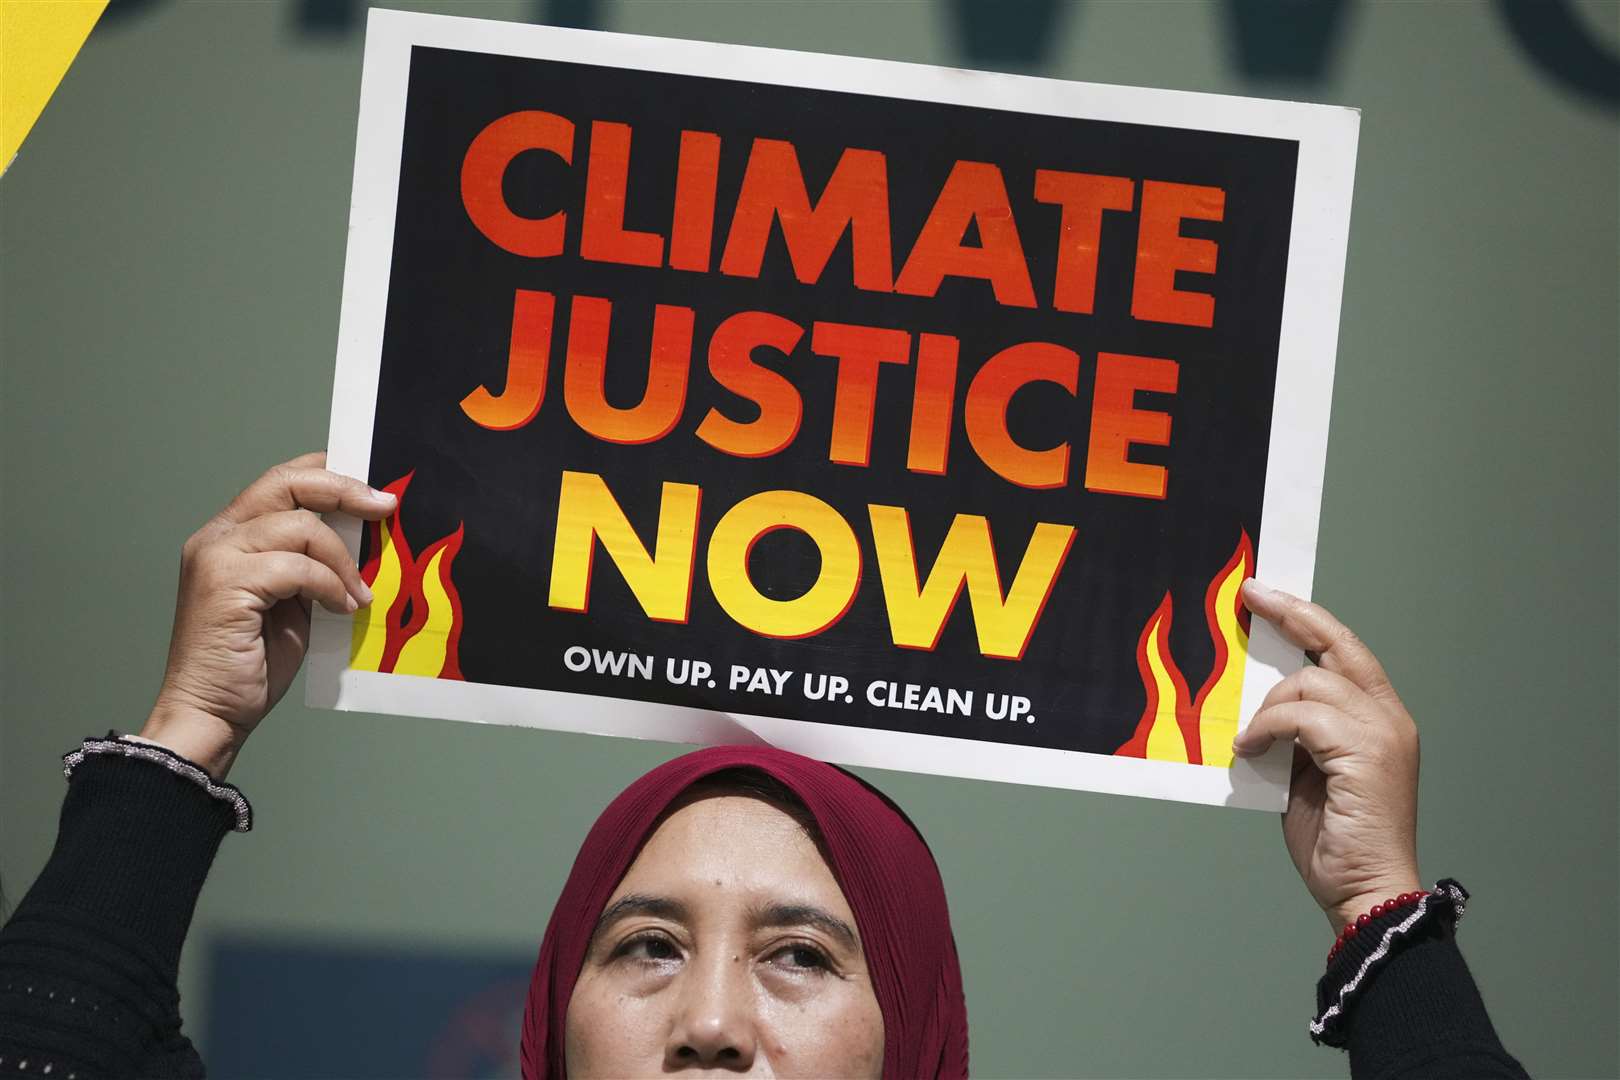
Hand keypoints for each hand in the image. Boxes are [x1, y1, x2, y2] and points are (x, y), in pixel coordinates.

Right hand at [141, 452, 396, 777]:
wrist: (212, 712)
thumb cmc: (252, 663)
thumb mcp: (294, 600)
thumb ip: (313, 564)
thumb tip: (363, 537)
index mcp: (231, 534)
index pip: (281, 479)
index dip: (328, 471)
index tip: (372, 483)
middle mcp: (217, 536)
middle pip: (287, 483)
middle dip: (344, 489)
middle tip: (386, 507)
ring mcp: (216, 556)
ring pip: (300, 526)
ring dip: (343, 561)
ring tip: (359, 595)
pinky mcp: (224, 583)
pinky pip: (296, 567)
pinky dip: (329, 585)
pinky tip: (341, 608)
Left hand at [1233, 580, 1421, 932]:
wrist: (1364, 890)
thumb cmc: (1335, 839)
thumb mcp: (1307, 770)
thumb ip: (1296, 732)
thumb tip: (1256, 702)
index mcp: (1379, 718)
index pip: (1344, 649)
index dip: (1307, 617)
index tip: (1266, 596)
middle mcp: (1389, 717)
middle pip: (1338, 643)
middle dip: (1292, 612)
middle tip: (1251, 595)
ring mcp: (1381, 733)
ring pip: (1310, 682)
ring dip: (1268, 707)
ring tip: (1250, 742)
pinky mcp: (1366, 754)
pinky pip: (1301, 717)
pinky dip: (1268, 729)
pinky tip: (1251, 752)